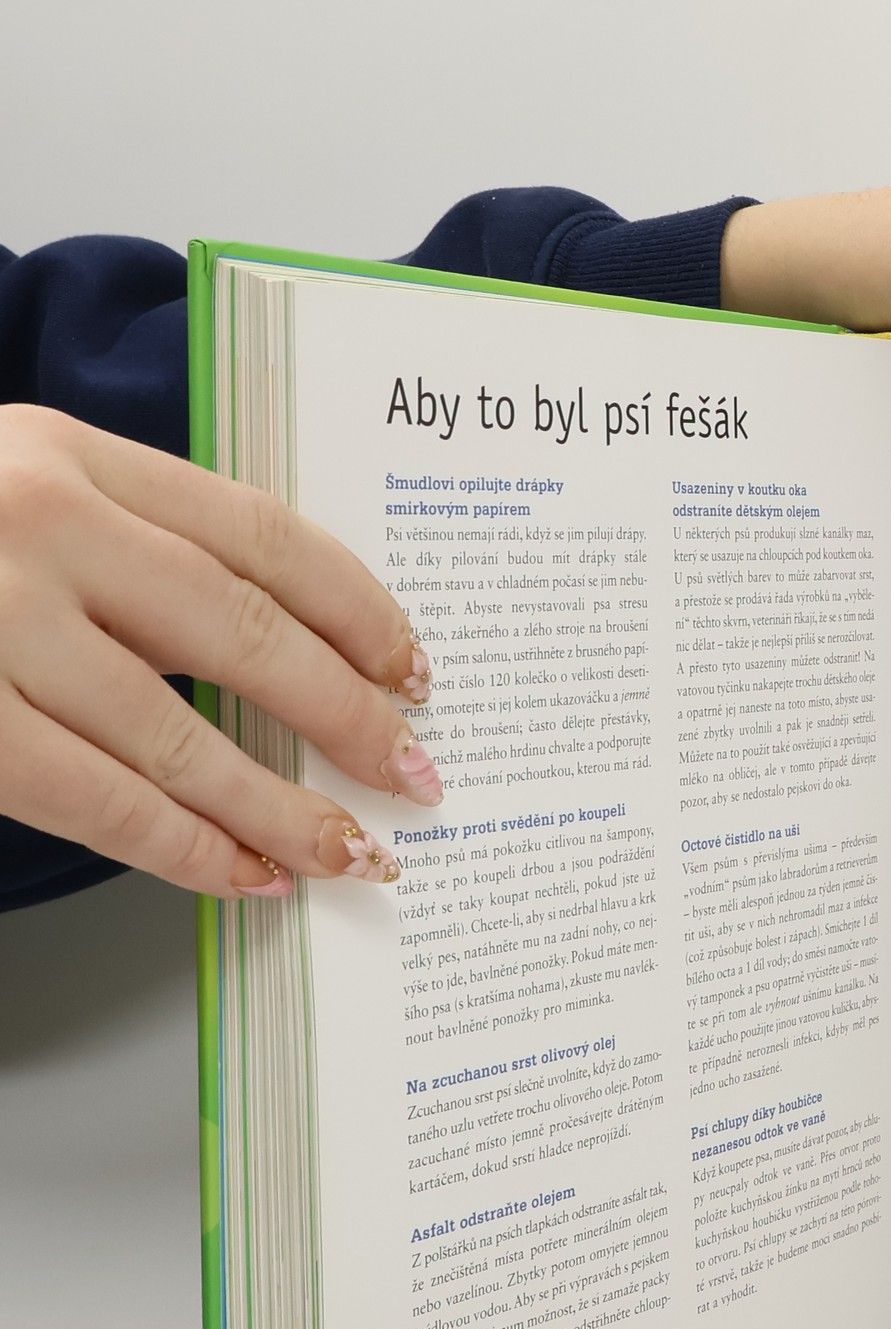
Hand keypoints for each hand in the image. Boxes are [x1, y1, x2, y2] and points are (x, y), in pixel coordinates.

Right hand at [0, 405, 437, 899]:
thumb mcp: (25, 484)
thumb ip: (141, 537)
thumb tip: (294, 643)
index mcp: (71, 453)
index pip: (265, 536)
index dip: (359, 612)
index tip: (414, 669)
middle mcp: (36, 526)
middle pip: (245, 637)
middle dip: (347, 719)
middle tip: (414, 774)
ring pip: (180, 739)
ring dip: (281, 810)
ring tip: (349, 851)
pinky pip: (99, 802)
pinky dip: (188, 849)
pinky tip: (247, 875)